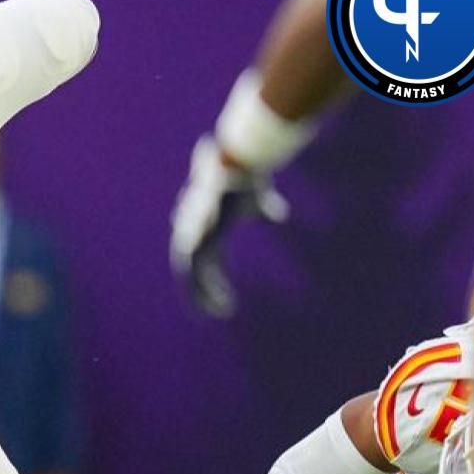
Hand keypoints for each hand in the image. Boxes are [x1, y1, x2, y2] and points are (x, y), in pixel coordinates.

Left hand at [169, 135, 288, 318]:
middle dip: (202, 294)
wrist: (239, 161)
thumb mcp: (259, 201)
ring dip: (205, 293)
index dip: (212, 284)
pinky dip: (207, 283)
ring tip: (222, 310)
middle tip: (221, 312)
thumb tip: (281, 215)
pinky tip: (220, 292)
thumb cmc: (248, 179)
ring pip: (192, 272)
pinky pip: (197, 263)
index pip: (203, 266)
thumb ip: (267, 210)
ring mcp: (195, 233)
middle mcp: (197, 235)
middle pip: (193, 272)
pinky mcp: (199, 232)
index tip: (225, 301)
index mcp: (208, 233)